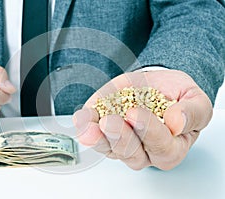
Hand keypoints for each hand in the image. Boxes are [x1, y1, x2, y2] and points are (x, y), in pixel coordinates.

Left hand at [73, 70, 211, 169]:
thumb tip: (177, 122)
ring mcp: (120, 143)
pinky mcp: (103, 130)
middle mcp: (144, 151)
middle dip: (119, 137)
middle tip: (110, 121)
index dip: (148, 131)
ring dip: (97, 138)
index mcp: (170, 147)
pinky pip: (92, 135)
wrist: (156, 84)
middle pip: (131, 153)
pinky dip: (84, 127)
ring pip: (108, 148)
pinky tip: (81, 119)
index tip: (136, 113)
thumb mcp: (195, 99)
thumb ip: (193, 112)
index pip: (161, 147)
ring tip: (90, 127)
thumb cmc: (176, 96)